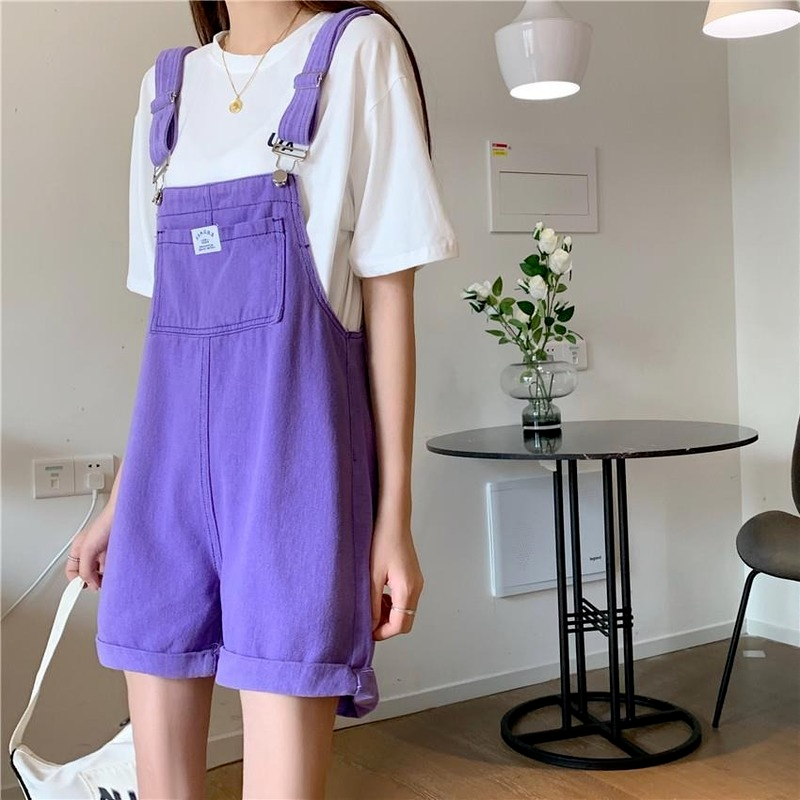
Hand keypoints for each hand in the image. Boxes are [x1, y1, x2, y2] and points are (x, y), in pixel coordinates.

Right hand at [64, 512, 112, 590]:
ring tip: (111, 575)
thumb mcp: (88, 549)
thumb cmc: (106, 523)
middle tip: (100, 584)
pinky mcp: (116, 551)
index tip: (83, 589)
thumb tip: (89, 583)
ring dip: (106, 575)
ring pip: (101, 571)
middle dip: (94, 580)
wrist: (127, 514)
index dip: (76, 581)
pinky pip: (113, 566)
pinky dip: (115, 570)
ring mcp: (103, 551)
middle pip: (88, 573)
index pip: (71, 571)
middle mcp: (90, 551)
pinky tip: (118, 569)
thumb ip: (85, 568)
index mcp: (78, 549)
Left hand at [370, 517, 423, 640]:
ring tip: (372, 605)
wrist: (393, 519)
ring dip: (389, 615)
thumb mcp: (372, 575)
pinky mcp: (413, 577)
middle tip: (368, 621)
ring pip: (405, 611)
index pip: (399, 625)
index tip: (367, 632)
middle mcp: (416, 588)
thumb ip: (372, 603)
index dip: (382, 633)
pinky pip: (405, 599)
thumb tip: (370, 624)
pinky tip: (380, 595)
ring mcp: (416, 582)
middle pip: (405, 621)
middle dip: (387, 626)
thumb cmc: (382, 541)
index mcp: (407, 589)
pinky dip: (393, 604)